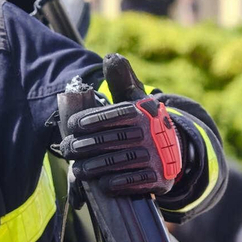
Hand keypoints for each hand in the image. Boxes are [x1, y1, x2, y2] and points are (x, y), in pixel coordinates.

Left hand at [59, 54, 183, 196]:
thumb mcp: (136, 99)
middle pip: (111, 140)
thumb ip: (121, 79)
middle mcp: (151, 133)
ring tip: (78, 170)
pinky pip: (136, 181)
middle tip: (66, 150)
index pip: (112, 115)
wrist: (174, 150)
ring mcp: (157, 156)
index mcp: (142, 112)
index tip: (72, 127)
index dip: (89, 120)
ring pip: (119, 162)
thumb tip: (111, 57)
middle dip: (84, 146)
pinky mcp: (160, 178)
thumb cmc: (144, 122)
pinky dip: (118, 183)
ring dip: (94, 168)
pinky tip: (103, 184)